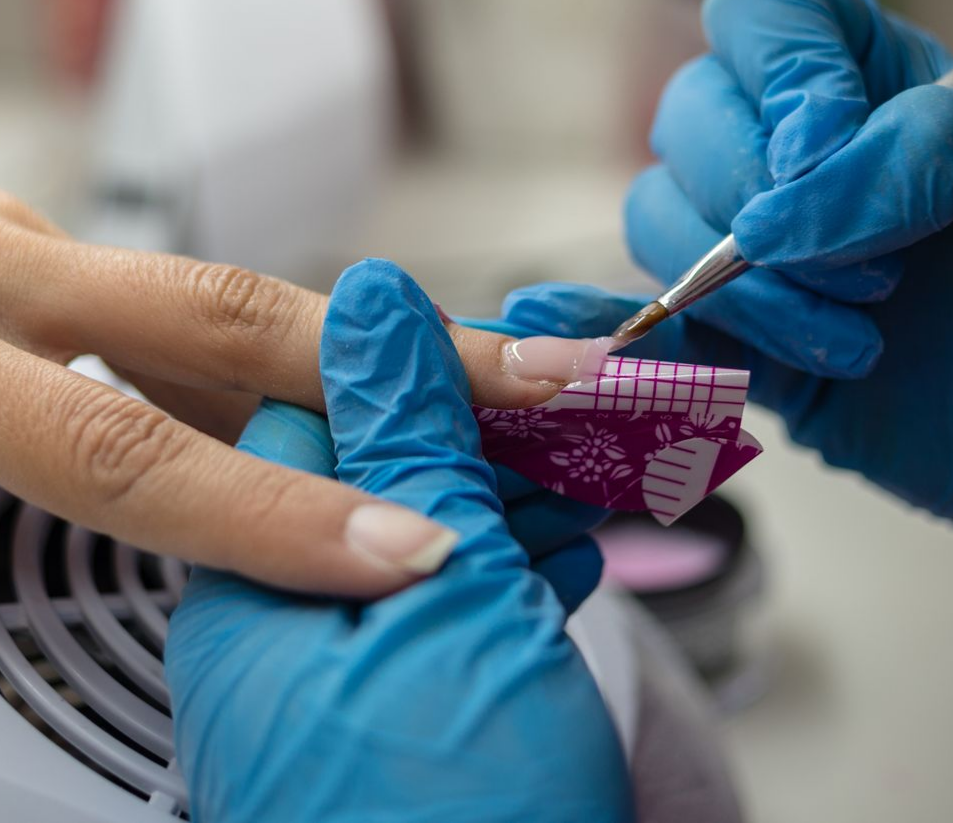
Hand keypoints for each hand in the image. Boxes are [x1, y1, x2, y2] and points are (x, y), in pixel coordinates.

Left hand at [0, 194, 607, 594]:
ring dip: (345, 354)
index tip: (406, 549)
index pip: (128, 448)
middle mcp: (3, 275)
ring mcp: (21, 248)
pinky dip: (263, 350)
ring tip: (477, 381)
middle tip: (534, 384)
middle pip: (221, 314)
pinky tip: (333, 386)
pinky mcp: (27, 244)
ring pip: (209, 299)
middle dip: (393, 360)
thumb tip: (216, 541)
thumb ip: (53, 459)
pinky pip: (165, 303)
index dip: (280, 510)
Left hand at [165, 260, 633, 822]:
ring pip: (415, 535)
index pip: (318, 416)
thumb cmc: (458, 822)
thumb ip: (406, 440)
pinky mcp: (380, 707)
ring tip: (587, 481)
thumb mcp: (448, 600)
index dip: (426, 375)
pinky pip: (434, 604)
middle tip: (573, 416)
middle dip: (481, 438)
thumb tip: (376, 301)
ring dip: (506, 501)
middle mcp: (266, 629)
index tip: (518, 355)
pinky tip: (557, 555)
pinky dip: (503, 572)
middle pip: (372, 471)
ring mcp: (322, 673)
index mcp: (245, 591)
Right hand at [616, 0, 952, 517]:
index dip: (777, 70)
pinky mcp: (742, 344)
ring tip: (851, 332)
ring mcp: (758, 249)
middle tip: (867, 262)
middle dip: (756, 193)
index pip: (763, 15)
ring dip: (736, 280)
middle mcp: (796, 153)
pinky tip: (706, 350)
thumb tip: (772, 218)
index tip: (827, 145)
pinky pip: (654, 321)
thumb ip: (911, 157)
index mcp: (870, 80)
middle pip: (690, 115)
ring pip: (656, 215)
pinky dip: (657, 334)